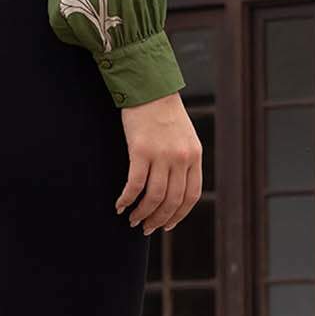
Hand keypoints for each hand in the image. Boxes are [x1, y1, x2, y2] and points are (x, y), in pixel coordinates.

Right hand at [115, 92, 203, 235]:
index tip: (167, 225)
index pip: (191, 196)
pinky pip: (135, 184)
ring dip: (142, 213)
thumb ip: (184, 160)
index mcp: (194, 156)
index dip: (178, 215)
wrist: (150, 88)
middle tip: (146, 228)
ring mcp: (161, 155)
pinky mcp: (140, 150)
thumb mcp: (184, 137)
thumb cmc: (164, 112)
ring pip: (154, 196)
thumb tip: (174, 188)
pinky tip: (120, 205)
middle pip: (172, 200)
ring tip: (133, 220)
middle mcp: (181, 158)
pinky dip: (127, 199)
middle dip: (159, 219)